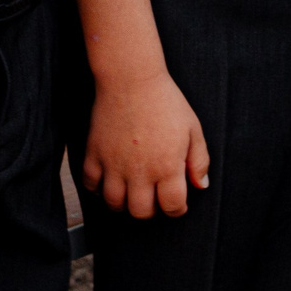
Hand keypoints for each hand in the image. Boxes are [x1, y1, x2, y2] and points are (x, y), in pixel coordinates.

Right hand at [82, 69, 207, 217]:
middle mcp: (140, 171)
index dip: (177, 209)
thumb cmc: (165, 101)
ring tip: (130, 193)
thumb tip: (201, 186)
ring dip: (123, 204)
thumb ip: (199, 160)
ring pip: (114, 203)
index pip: (172, 206)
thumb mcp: (193, 128)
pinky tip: (107, 181)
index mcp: (167, 166)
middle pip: (141, 212)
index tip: (176, 203)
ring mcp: (114, 164)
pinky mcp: (95, 153)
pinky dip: (97, 189)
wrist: (131, 78)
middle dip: (150, 211)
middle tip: (153, 199)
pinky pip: (90, 184)